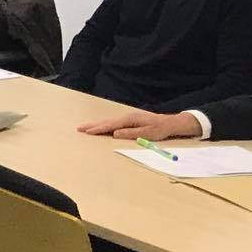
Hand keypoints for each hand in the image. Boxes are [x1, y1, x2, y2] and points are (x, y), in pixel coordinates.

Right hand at [77, 108, 201, 140]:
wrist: (171, 123)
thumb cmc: (160, 129)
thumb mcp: (147, 134)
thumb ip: (131, 134)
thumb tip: (115, 134)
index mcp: (130, 120)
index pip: (111, 125)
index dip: (98, 129)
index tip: (87, 132)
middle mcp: (127, 117)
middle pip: (107, 121)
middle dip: (93, 125)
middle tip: (79, 128)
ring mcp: (128, 118)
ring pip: (109, 121)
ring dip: (97, 124)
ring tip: (86, 128)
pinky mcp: (130, 120)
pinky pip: (113, 122)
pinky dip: (104, 124)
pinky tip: (101, 126)